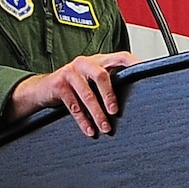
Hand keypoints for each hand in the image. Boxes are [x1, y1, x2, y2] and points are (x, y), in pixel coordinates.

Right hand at [8, 51, 137, 136]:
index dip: (134, 64)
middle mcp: (85, 63)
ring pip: (87, 94)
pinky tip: (90, 130)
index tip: (146, 76)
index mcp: (98, 60)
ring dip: (97, 114)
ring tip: (105, 128)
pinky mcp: (58, 85)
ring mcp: (70, 72)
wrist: (42, 89)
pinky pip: (73, 106)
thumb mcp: (92, 81)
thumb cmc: (73, 86)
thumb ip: (109, 83)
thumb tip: (138, 98)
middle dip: (110, 95)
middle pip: (101, 75)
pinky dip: (83, 120)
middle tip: (116, 112)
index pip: (120, 57)